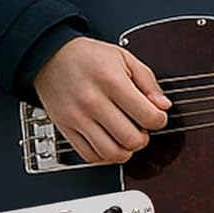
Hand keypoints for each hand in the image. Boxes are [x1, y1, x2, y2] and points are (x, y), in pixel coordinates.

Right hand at [32, 35, 171, 163]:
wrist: (50, 56)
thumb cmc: (88, 57)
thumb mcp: (124, 58)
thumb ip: (148, 82)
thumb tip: (163, 105)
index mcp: (111, 81)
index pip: (148, 116)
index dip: (159, 120)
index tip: (156, 116)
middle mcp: (93, 101)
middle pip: (131, 139)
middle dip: (144, 137)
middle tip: (141, 128)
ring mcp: (77, 117)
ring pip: (112, 153)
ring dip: (126, 150)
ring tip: (126, 137)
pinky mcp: (65, 128)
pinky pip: (90, 156)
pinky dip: (105, 156)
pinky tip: (110, 143)